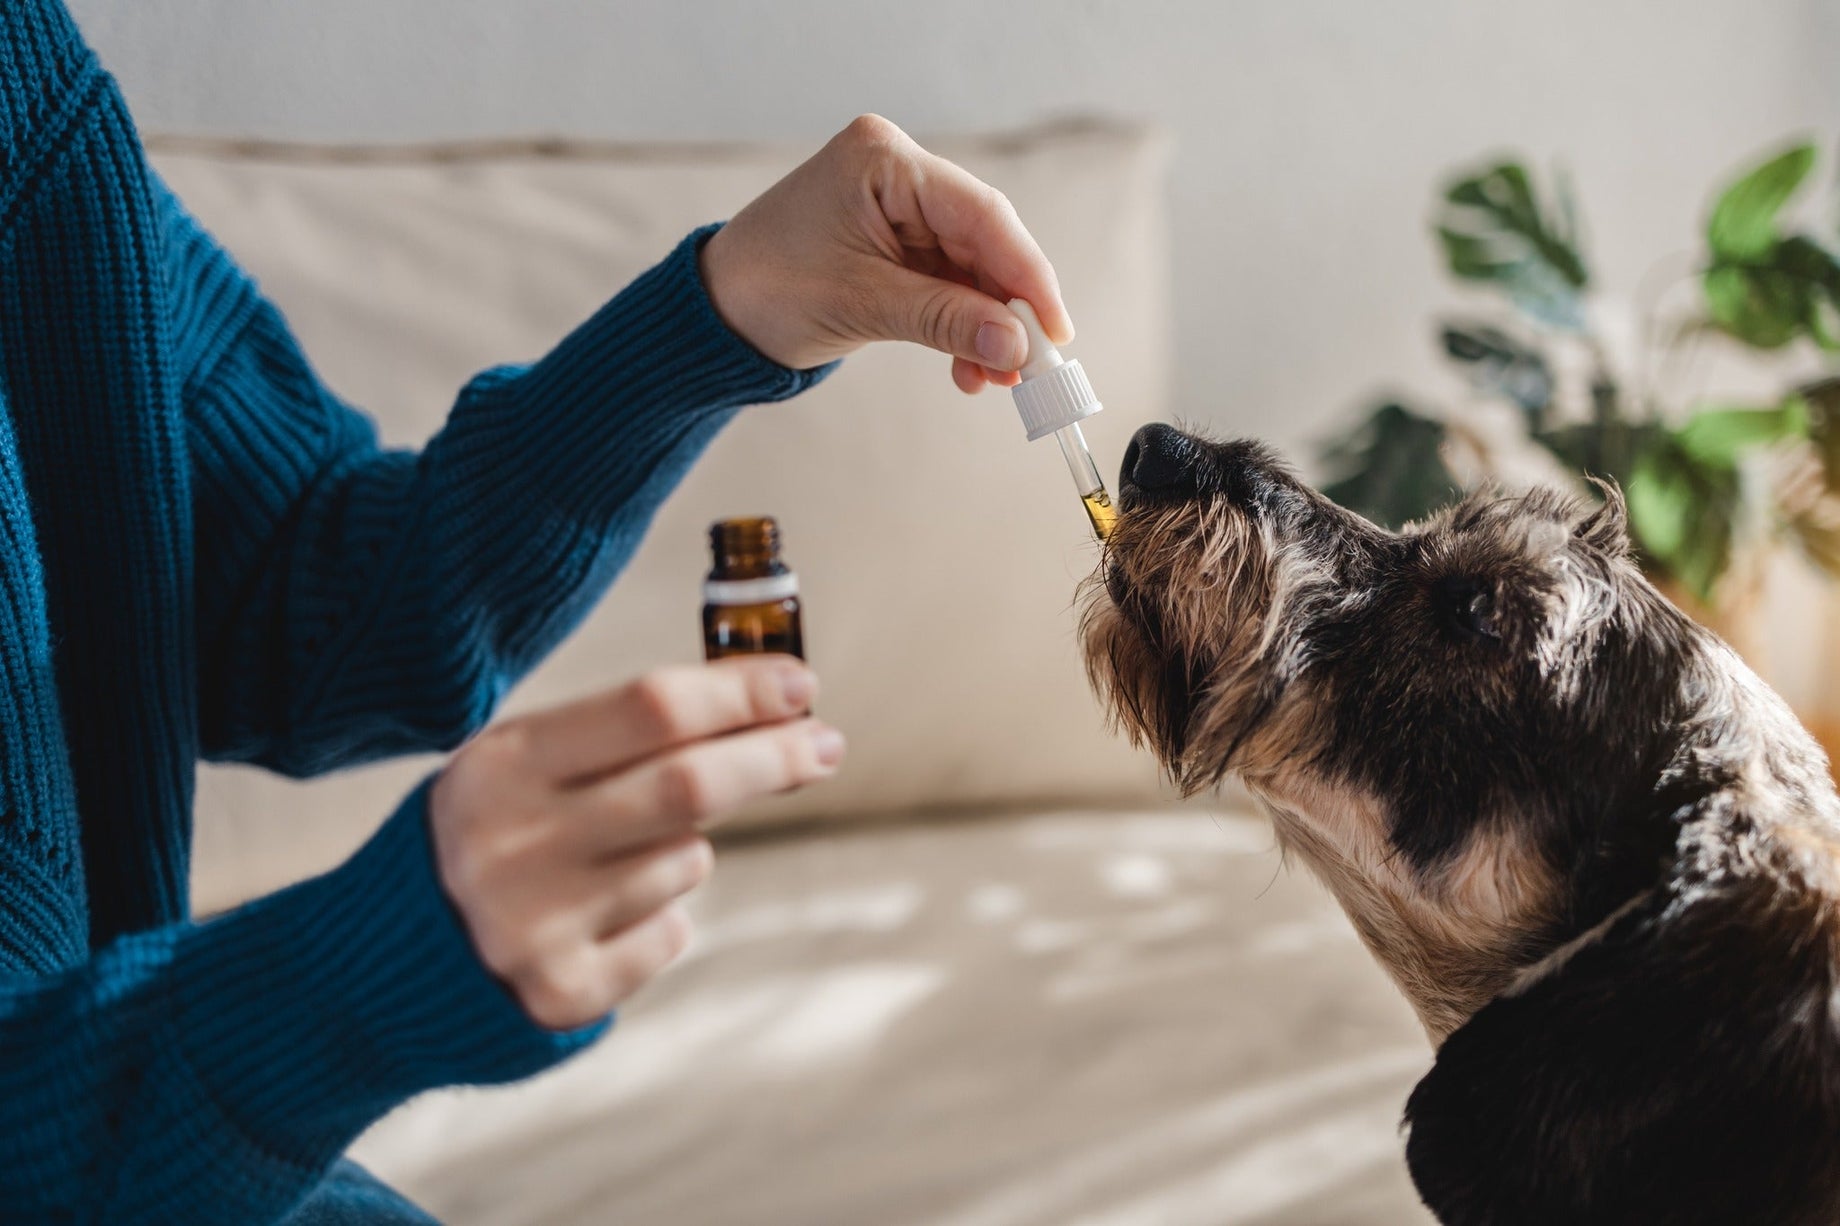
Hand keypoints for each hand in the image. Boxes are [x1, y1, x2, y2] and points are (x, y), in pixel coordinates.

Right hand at [429, 656, 842, 1029]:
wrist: (380, 964)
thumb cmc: (485, 832)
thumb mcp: (516, 764)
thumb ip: (619, 733)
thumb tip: (769, 703)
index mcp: (501, 765)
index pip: (649, 708)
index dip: (740, 694)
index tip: (802, 685)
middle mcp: (513, 844)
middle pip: (688, 785)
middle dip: (772, 758)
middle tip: (823, 744)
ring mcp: (537, 926)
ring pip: (685, 859)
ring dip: (684, 845)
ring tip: (615, 855)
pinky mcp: (562, 994)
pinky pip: (669, 931)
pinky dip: (659, 914)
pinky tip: (597, 916)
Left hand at [699, 113, 1074, 394]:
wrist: (716, 313)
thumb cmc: (767, 290)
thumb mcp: (863, 305)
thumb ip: (946, 321)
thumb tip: (1019, 345)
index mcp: (882, 160)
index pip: (980, 213)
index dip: (1026, 274)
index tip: (1056, 329)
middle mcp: (896, 172)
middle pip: (984, 239)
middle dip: (1009, 307)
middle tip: (1035, 365)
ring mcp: (898, 206)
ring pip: (972, 267)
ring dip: (988, 325)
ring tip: (999, 378)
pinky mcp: (897, 242)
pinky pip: (949, 282)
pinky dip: (963, 325)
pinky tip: (972, 367)